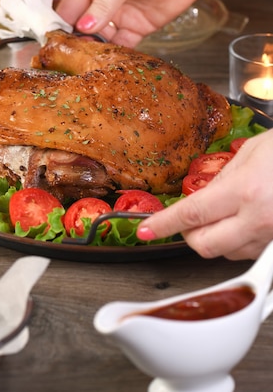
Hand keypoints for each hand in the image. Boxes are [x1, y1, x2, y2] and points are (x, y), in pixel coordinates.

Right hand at [57, 0, 252, 47]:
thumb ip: (102, 4)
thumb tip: (82, 28)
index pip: (69, 7)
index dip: (60, 24)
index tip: (54, 43)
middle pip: (83, 26)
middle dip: (77, 41)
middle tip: (71, 58)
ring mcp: (121, 15)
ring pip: (101, 38)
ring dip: (96, 50)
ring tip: (90, 62)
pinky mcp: (139, 27)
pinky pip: (123, 44)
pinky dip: (117, 53)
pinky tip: (111, 61)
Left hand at [137, 129, 272, 259]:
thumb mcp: (251, 152)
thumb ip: (223, 178)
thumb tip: (201, 198)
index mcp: (245, 191)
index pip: (191, 214)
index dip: (164, 224)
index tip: (146, 230)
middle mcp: (259, 220)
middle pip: (204, 246)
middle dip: (189, 235)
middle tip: (188, 220)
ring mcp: (272, 237)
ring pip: (227, 254)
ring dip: (216, 238)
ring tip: (225, 213)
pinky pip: (250, 254)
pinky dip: (238, 242)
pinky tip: (244, 222)